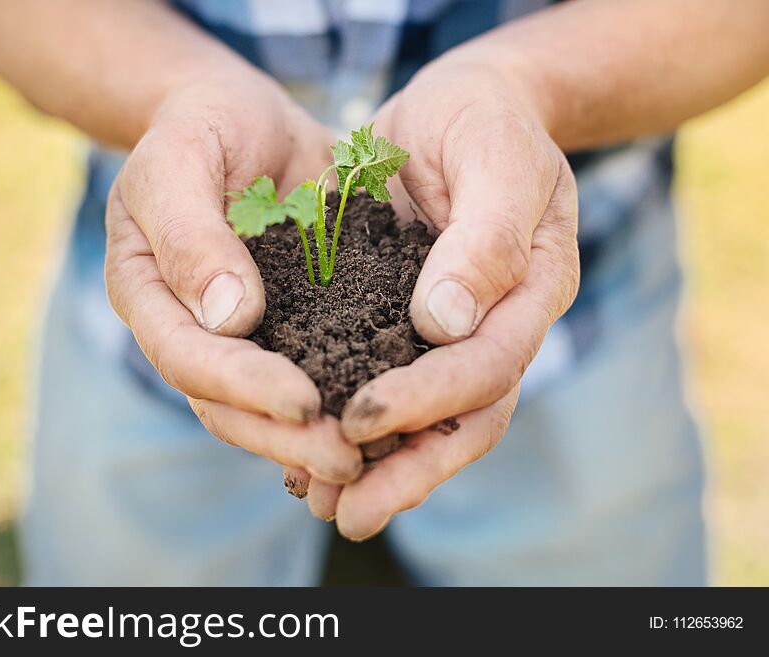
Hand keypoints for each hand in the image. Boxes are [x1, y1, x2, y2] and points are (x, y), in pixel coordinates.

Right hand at [104, 65, 361, 483]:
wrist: (244, 118)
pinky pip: (316, 371)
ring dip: (317, 438)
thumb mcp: (181, 160)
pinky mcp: (294, 325)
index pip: (187, 357)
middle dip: (285, 435)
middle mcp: (194, 330)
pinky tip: (393, 423)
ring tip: (377, 456)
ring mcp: (244, 335)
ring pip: (270, 407)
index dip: (241, 386)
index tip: (301, 402)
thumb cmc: (201, 127)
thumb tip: (228, 317)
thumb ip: (191, 233)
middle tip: (348, 457)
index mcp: (151, 295)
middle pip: (228, 404)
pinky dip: (348, 399)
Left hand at [308, 60, 579, 537]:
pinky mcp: (403, 319)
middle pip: (462, 419)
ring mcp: (451, 331)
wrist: (463, 105)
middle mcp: (494, 326)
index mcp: (530, 295)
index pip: (487, 368)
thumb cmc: (487, 120)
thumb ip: (485, 237)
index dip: (427, 399)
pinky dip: (350, 422)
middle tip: (348, 512)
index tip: (361, 418)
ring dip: (375, 466)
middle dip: (406, 468)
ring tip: (318, 500)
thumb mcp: (497, 158)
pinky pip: (382, 381)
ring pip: (424, 418)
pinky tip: (304, 450)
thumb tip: (446, 325)